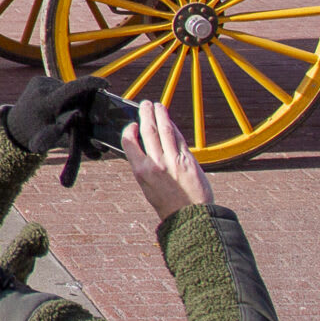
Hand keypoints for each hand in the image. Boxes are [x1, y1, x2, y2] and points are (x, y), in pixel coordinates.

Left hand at [7, 75, 111, 155]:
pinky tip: (58, 107)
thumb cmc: (36, 136)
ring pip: (67, 89)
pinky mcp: (39, 79)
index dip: (91, 84)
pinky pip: (59, 87)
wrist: (14, 126)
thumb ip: (77, 142)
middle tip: (90, 116)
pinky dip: (64, 97)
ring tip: (65, 113)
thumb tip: (101, 149)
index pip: (72, 88)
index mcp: (46, 102)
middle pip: (74, 92)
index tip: (106, 84)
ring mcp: (39, 81)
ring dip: (73, 100)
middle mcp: (42, 88)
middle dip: (85, 102)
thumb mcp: (56, 141)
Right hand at [121, 100, 212, 221]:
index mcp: (141, 171)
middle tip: (145, 104)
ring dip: (161, 115)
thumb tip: (145, 148)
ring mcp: (173, 160)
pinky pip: (179, 138)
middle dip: (146, 114)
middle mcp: (156, 163)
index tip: (132, 125)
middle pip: (148, 131)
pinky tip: (171, 123)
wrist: (190, 215)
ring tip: (158, 106)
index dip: (129, 130)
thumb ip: (145, 166)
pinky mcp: (188, 159)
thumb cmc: (167, 203)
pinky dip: (174, 128)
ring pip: (165, 130)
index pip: (129, 142)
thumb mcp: (147, 186)